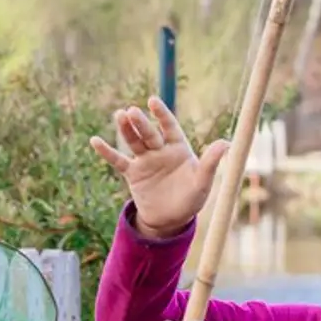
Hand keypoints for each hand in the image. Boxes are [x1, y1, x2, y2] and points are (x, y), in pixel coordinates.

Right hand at [89, 97, 229, 239]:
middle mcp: (160, 150)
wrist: (171, 219)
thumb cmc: (191, 199)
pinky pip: (118, 161)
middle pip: (149, 133)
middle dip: (141, 123)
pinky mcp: (133, 173)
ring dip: (126, 130)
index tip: (152, 101)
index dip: (161, 114)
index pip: (169, 126)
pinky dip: (107, 152)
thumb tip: (226, 142)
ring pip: (134, 142)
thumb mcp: (202, 182)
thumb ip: (210, 162)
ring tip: (118, 115)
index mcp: (178, 148)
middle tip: (131, 111)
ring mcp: (145, 160)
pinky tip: (95, 141)